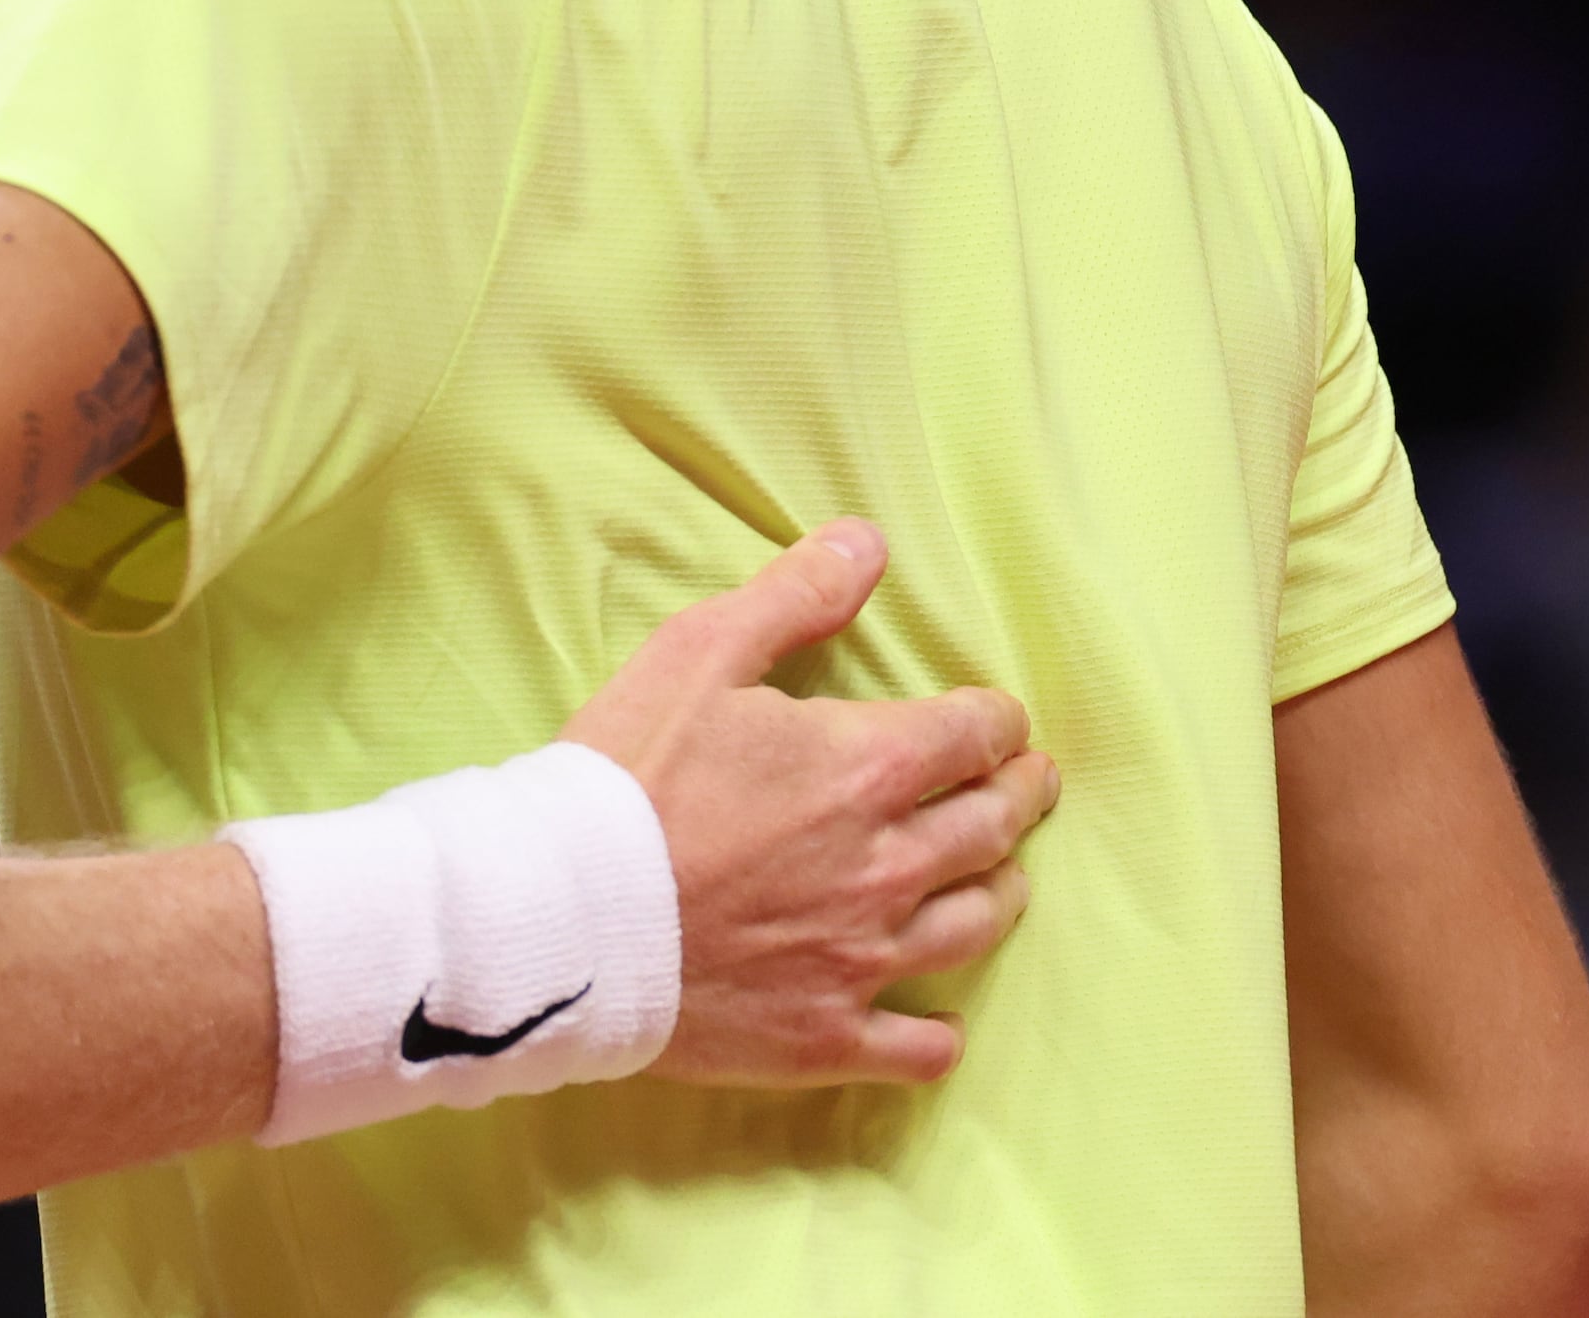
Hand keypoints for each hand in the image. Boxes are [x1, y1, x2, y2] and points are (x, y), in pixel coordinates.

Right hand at [563, 521, 1054, 1085]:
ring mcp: (864, 959)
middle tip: (1026, 785)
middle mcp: (889, 866)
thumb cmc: (624, 775)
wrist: (562, 913)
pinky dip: (938, 1035)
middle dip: (1017, 795)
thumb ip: (794, 596)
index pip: (976, 735)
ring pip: (974, 928)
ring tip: (1002, 881)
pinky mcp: (826, 1034)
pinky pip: (918, 1047)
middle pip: (992, 828)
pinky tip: (941, 1026)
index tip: (999, 721)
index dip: (997, 721)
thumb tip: (867, 541)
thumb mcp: (698, 654)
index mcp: (868, 768)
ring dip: (999, 895)